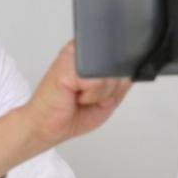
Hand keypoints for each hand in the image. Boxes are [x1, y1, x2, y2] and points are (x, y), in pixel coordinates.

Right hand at [0, 41, 130, 177]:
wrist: (44, 126)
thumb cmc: (69, 113)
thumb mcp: (106, 99)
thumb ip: (120, 84)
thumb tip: (133, 72)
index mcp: (88, 55)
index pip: (118, 56)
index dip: (118, 75)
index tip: (102, 90)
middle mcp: (80, 51)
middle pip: (117, 66)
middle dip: (109, 89)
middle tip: (88, 96)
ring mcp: (73, 55)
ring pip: (109, 75)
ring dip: (99, 95)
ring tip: (81, 97)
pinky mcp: (67, 65)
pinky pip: (97, 81)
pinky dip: (91, 96)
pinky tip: (75, 97)